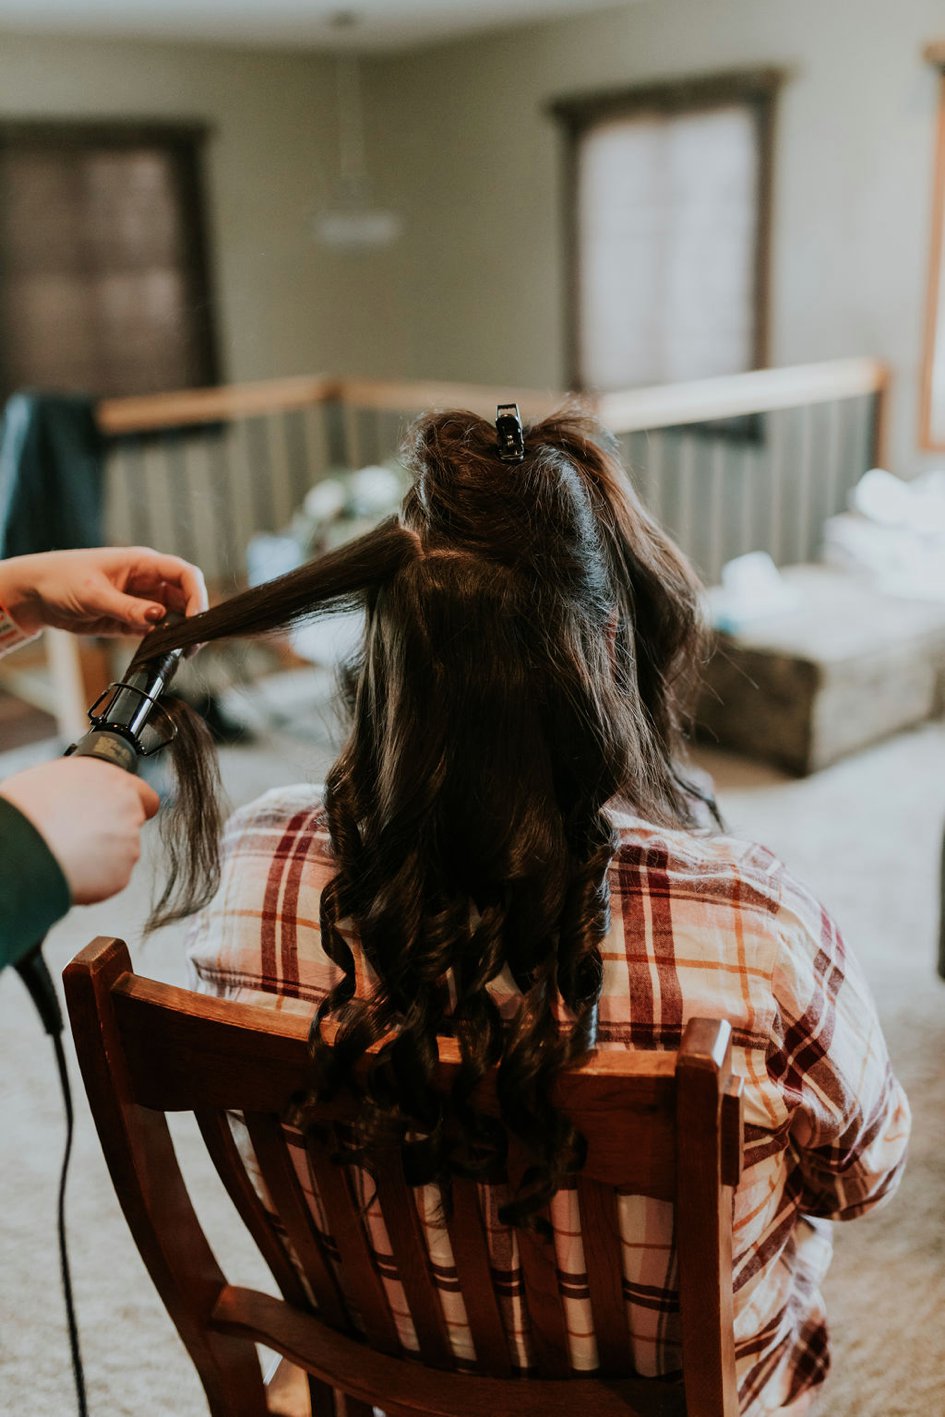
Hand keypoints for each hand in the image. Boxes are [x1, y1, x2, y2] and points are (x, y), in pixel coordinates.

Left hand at [0, 547, 207, 636]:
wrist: (36, 595)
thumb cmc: (60, 580)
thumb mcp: (94, 594)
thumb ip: (128, 608)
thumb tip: (159, 619)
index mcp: (142, 564)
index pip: (184, 574)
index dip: (197, 595)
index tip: (195, 620)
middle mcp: (147, 581)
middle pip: (184, 597)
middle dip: (192, 619)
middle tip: (191, 645)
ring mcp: (140, 601)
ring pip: (173, 616)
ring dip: (178, 633)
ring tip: (177, 652)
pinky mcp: (131, 620)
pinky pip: (155, 631)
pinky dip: (161, 642)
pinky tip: (159, 652)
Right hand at [0, 758, 159, 904]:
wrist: (21, 843)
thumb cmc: (28, 809)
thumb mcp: (58, 779)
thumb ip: (85, 788)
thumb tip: (83, 797)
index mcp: (113, 782)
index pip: (145, 796)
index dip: (135, 807)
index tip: (123, 816)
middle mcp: (128, 811)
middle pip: (130, 826)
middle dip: (111, 834)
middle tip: (79, 837)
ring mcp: (128, 845)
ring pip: (120, 854)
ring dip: (101, 857)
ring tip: (67, 852)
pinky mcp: (120, 875)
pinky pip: (109, 879)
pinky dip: (94, 879)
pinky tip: (70, 869)